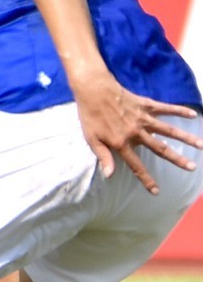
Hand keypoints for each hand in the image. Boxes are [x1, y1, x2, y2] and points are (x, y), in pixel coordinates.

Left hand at [71, 73, 202, 192]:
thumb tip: (109, 175)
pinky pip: (166, 109)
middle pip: (160, 149)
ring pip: (168, 130)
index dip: (146, 179)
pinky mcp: (146, 105)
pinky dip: (179, 111)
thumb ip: (103, 157)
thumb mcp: (91, 139)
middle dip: (177, 159)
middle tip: (193, 167)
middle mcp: (136, 132)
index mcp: (122, 143)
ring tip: (201, 145)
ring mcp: (143, 118)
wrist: (93, 90)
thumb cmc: (89, 116)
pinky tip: (193, 115)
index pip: (136, 165)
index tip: (156, 191)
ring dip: (186, 137)